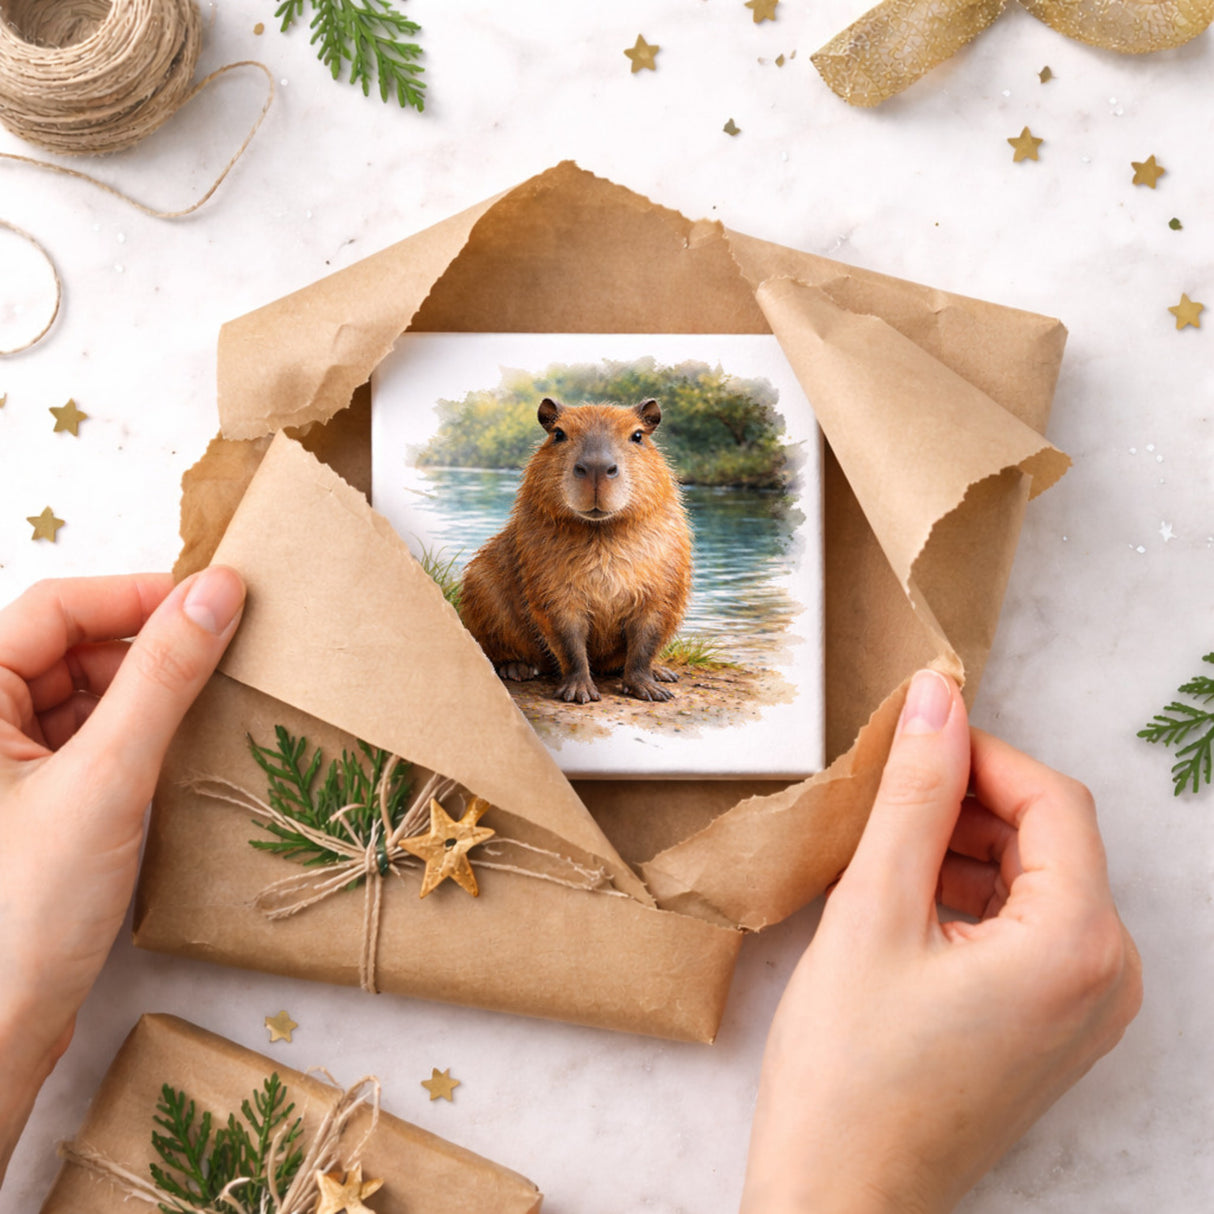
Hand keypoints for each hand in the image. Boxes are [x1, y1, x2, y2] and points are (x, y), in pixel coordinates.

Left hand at [0, 569, 244, 1181]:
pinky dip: (139, 734)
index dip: (136, 595)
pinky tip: (181, 749)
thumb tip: (218, 591)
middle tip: (226, 651)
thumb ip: (163, 676)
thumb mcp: (107, 777)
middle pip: (71, 647)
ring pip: (86, 694)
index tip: (217, 600)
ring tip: (212, 701)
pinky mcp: (34, 803)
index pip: (55, 608)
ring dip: (148, 691)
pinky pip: (92, 740)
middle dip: (147, 645)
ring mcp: (6, 767)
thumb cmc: (23, 909)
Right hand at [741, 669, 1142, 1213]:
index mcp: (1079, 945)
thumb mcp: (873, 910)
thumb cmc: (849, 1072)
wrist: (840, 1198)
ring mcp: (1086, 1010)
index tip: (909, 739)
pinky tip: (902, 906)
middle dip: (966, 805)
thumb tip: (937, 699)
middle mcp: (1108, 979)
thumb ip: (913, 794)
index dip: (979, 754)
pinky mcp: (1054, 1028)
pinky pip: (1028, 929)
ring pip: (1034, 881)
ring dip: (963, 849)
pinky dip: (969, 898)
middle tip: (881, 802)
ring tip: (880, 858)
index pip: (1052, 799)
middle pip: (1049, 838)